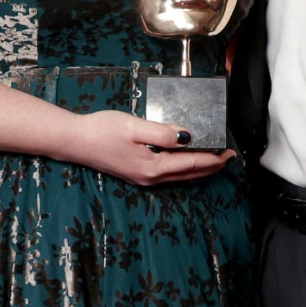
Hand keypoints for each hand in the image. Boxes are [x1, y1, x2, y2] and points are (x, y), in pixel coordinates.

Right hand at [68, 111, 236, 185]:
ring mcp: (143, 178)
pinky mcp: (137, 174)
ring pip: (180, 176)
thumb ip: (163, 133)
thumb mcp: (135, 127)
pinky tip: (187, 163)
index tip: (230, 152)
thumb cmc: (102, 130)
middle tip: (229, 158)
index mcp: (153, 167)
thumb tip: (188, 137)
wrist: (75, 142)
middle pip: (189, 174)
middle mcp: (150, 177)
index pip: (192, 163)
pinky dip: (184, 169)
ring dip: (199, 169)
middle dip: (211, 166)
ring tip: (214, 160)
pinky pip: (169, 175)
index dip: (214, 158)